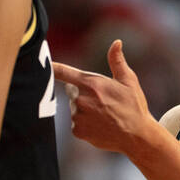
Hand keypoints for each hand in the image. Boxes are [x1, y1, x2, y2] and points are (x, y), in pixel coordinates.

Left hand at [53, 40, 153, 156]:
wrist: (136, 136)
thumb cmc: (134, 106)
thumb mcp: (128, 81)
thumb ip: (117, 61)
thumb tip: (116, 42)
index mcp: (91, 84)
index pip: (63, 72)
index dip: (51, 67)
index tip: (42, 64)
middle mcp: (81, 99)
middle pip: (72, 91)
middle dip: (83, 92)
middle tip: (102, 99)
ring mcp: (78, 117)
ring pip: (75, 108)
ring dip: (84, 109)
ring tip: (104, 114)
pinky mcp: (77, 131)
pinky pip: (76, 123)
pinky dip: (85, 123)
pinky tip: (100, 125)